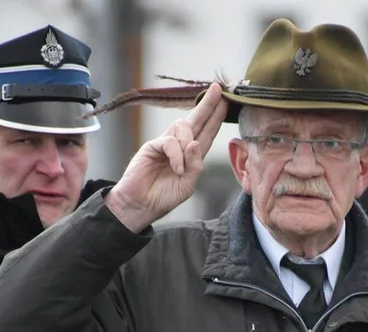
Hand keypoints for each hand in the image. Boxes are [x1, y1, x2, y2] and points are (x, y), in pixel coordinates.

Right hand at [105, 83, 227, 232]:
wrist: (140, 206)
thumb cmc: (163, 197)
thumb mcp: (187, 185)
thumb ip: (195, 166)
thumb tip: (195, 143)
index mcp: (191, 156)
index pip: (206, 131)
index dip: (216, 117)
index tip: (226, 101)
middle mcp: (179, 146)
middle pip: (196, 120)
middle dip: (208, 104)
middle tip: (219, 89)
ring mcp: (165, 144)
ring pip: (183, 127)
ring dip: (188, 143)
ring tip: (182, 167)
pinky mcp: (152, 146)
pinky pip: (170, 142)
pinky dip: (176, 155)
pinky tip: (176, 169)